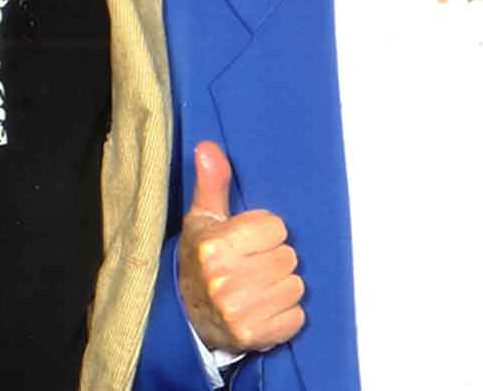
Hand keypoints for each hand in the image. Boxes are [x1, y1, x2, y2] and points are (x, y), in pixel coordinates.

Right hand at [178, 141, 305, 353]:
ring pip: (296, 286)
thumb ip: (212, 183)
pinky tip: (263, 311)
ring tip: (256, 290)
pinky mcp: (253, 336)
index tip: (247, 243)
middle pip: (289, 257)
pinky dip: (285, 316)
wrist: (186, 317)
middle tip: (251, 268)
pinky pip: (296, 317)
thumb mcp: (203, 220)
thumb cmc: (200, 261)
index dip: (264, 234)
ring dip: (281, 288)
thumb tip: (208, 146)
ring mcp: (238, 311)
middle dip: (274, 260)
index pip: (276, 227)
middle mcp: (224, 280)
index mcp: (214, 246)